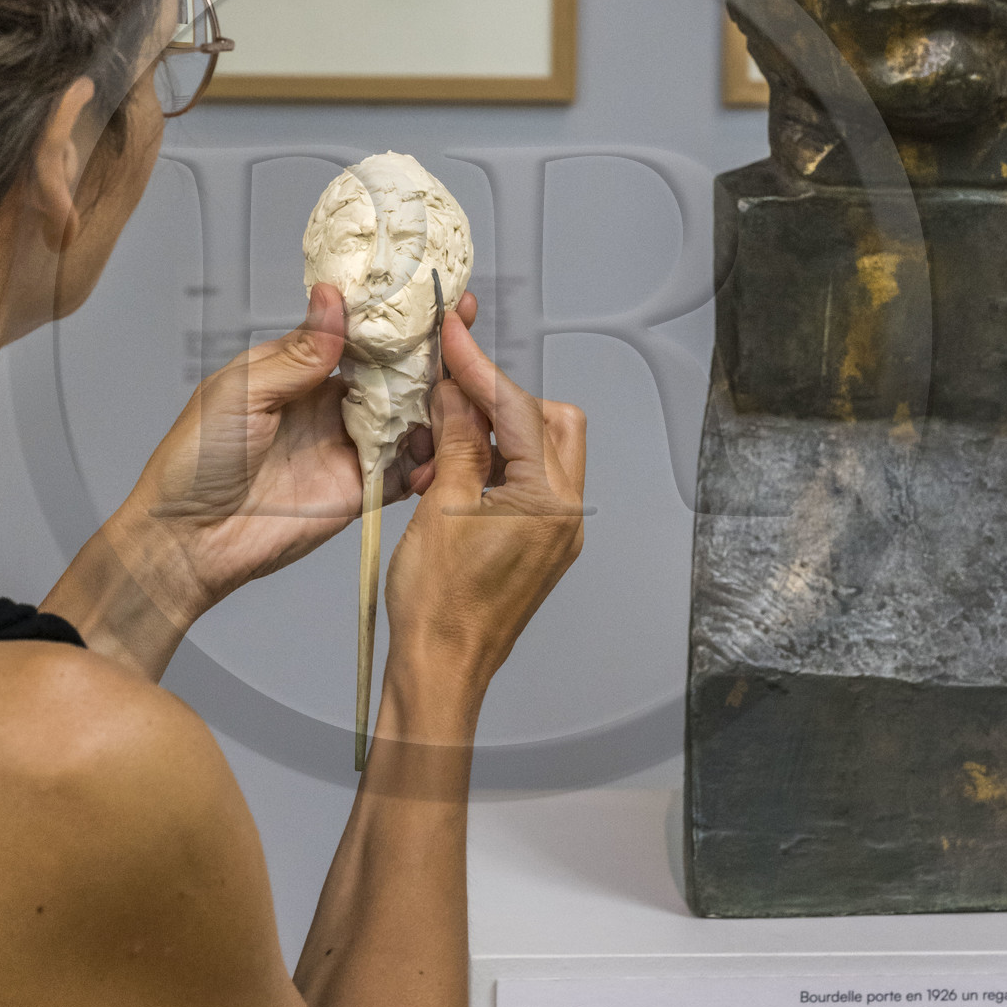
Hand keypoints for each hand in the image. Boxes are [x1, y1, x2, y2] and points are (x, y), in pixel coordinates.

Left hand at [49, 286, 480, 677]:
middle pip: (390, 371)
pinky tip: (444, 449)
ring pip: (406, 416)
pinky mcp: (357, 489)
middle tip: (463, 327)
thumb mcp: (242, 392)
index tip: (427, 292)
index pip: (355, 333)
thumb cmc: (194, 459)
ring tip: (465, 385)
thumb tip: (332, 300)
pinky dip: (427, 461)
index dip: (391, 315)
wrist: (189, 539)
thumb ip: (298, 353)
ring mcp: (345, 446)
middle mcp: (327, 403)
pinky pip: (403, 471)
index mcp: (297, 370)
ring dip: (435, 402)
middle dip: (427, 351)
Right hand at [381, 309, 585, 711]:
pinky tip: (453, 473)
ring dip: (496, 435)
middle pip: (550, 423)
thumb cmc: (439, 606)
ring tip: (442, 444)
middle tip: (451, 391)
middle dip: (502, 401)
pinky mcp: (542, 546)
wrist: (442, 670)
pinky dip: (496, 468)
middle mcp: (568, 514)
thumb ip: (458, 441)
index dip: (480, 369)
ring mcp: (559, 533)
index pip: (519, 410)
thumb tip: (458, 391)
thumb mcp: (441, 507)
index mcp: (550, 501)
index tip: (453, 337)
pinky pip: (530, 486)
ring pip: (542, 453)